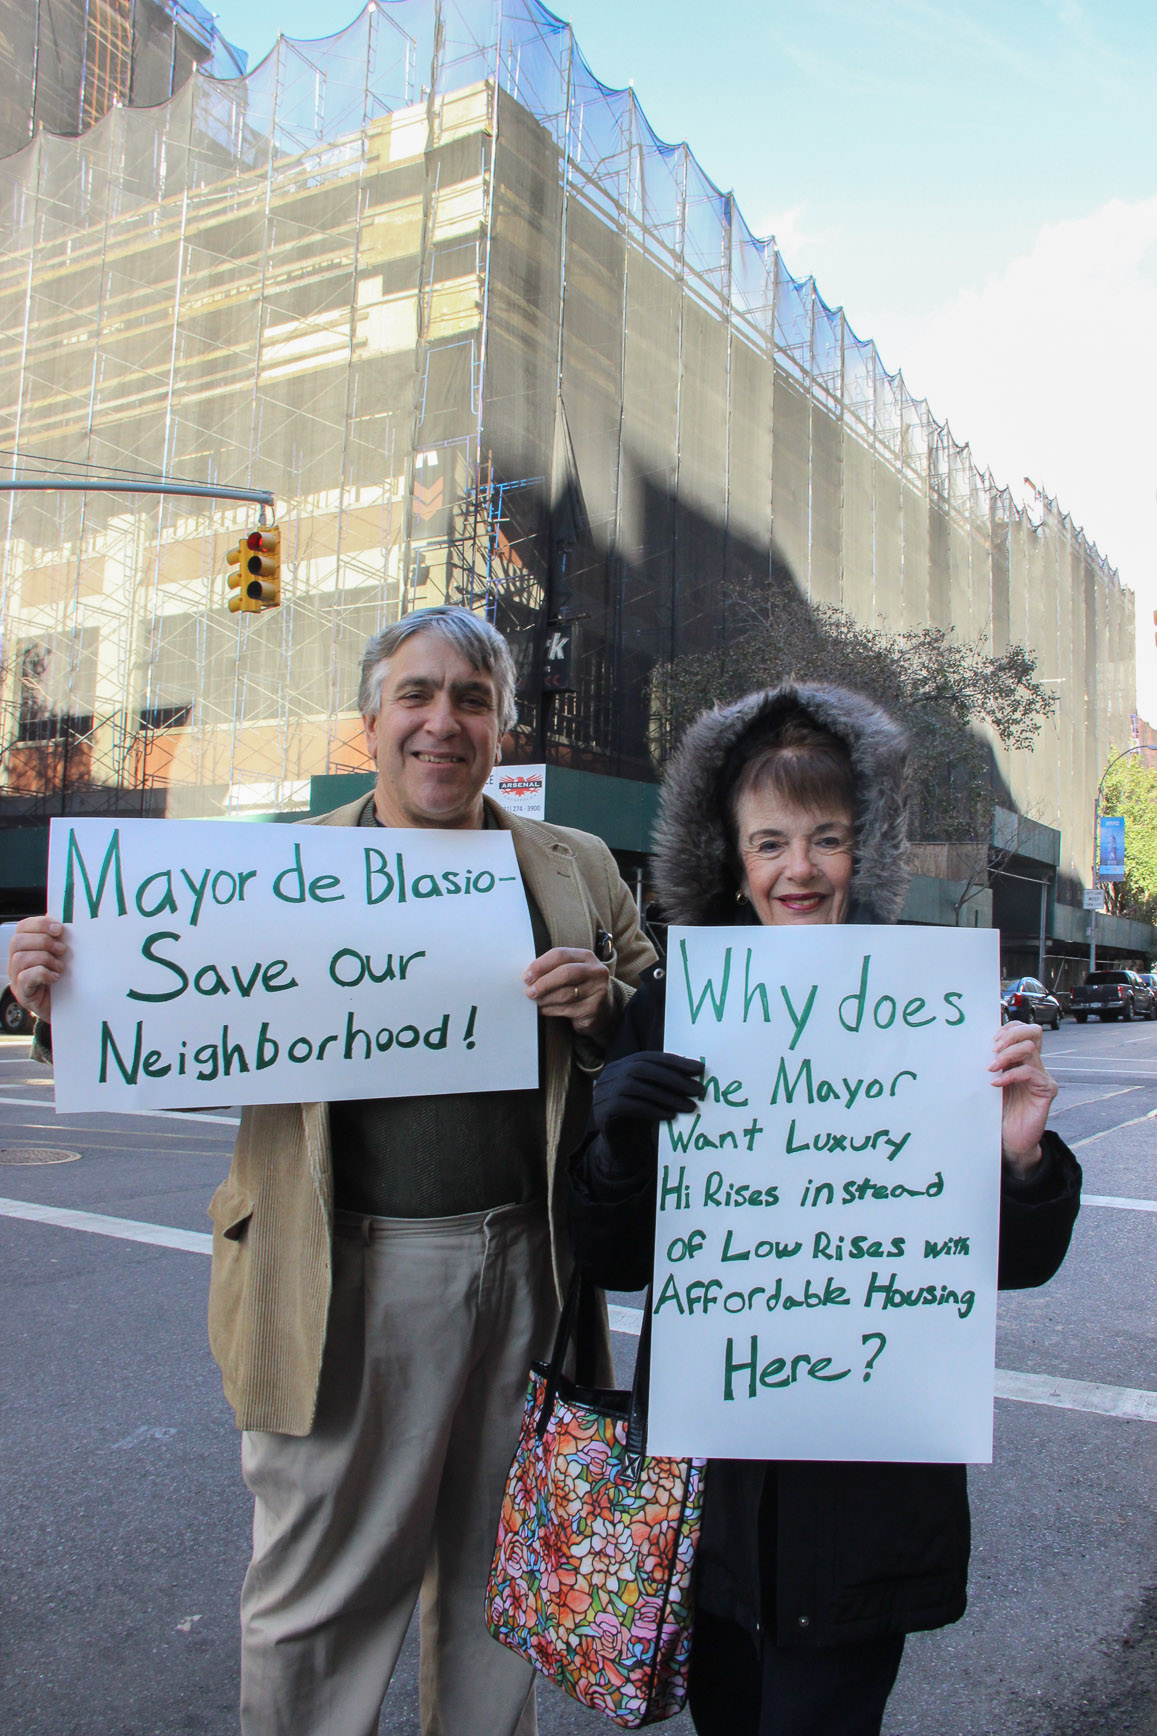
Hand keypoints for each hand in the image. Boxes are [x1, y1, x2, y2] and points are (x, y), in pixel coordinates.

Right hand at [8, 915, 67, 1023]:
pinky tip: (55, 977)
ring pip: (20, 959)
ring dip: (45, 959)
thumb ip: (59, 938)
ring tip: (60, 966)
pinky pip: (25, 978)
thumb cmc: (64, 979)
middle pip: (17, 941)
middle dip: (43, 942)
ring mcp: (16, 979)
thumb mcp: (62, 955)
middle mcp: (16, 962)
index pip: (22, 927)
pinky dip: (43, 974)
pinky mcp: (23, 994)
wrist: (69, 1009)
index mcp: (25, 947)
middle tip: (62, 950)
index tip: (59, 929)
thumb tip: (65, 919)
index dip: (39, 924)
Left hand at [524, 947, 614, 1040]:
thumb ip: (552, 969)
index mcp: (586, 956)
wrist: (602, 1009)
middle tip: (529, 992)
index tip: (526, 976)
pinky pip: (566, 1009)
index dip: (540, 965)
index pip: (560, 955)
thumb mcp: (570, 971)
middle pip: (565, 973)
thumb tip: (527, 976)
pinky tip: (543, 1010)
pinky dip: (550, 1010)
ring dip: (545, 999)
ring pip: (565, 994)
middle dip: (543, 983)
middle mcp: (595, 971)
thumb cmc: (579, 986)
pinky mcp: (594, 1009)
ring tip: (535, 1002)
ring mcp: (598, 990)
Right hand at [593, 1051, 704, 1134]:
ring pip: (636, 1086)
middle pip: (642, 1068)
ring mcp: (602, 1092)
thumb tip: (696, 1074)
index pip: (650, 1057)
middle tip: (698, 1090)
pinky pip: (629, 1106)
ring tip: (690, 1106)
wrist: (621, 1147)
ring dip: (667, 1096)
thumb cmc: (641, 1117)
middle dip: (674, 1078)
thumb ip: (666, 1083)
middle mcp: (609, 1074)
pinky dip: (652, 1110)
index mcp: (622, 1064)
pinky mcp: (602, 1110)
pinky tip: (670, 1116)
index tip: (699, 1069)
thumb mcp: (654, 1095)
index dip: (675, 1062)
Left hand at [990, 1021, 1057, 1177]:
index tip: (990, 1040)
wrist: (1010, 1139)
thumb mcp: (988, 1083)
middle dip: (1010, 1035)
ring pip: (1030, 1049)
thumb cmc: (997, 1111)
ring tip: (991, 1067)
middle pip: (1032, 1032)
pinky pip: (1031, 1073)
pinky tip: (996, 1084)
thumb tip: (968, 1045)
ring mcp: (1041, 1075)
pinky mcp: (1046, 1090)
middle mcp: (1033, 1063)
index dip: (1007, 1028)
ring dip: (1007, 1054)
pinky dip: (1011, 1075)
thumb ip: (987, 1064)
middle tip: (992, 1048)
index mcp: (1020, 1058)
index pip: (1021, 1029)